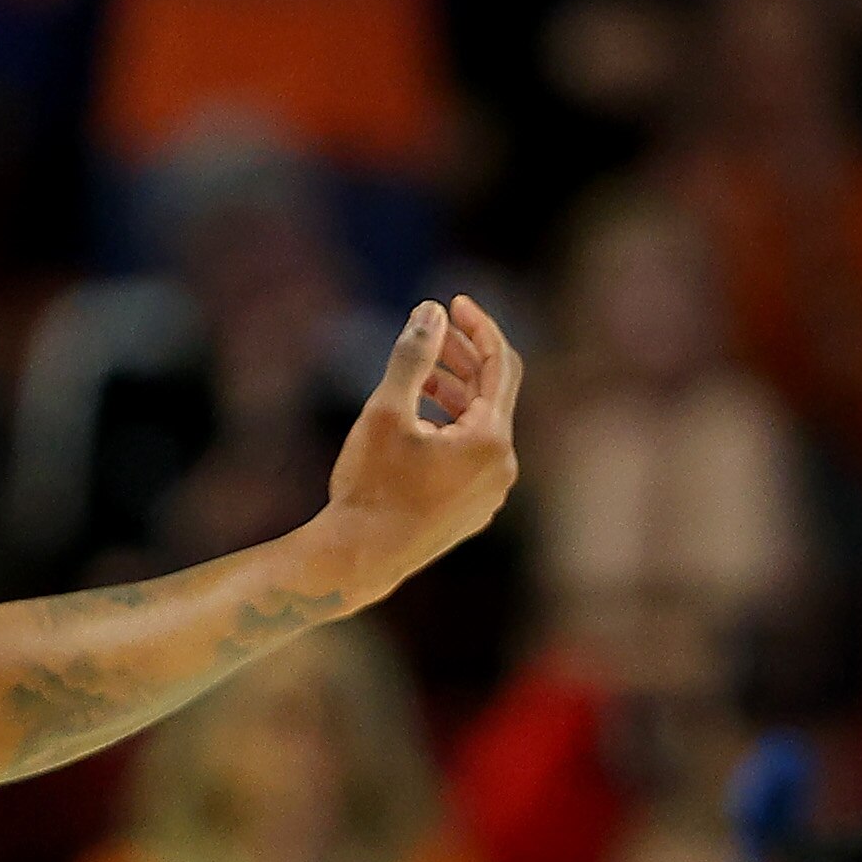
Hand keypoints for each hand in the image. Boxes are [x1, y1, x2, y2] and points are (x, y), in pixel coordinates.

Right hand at [318, 296, 522, 600]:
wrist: (358, 559)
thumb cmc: (369, 485)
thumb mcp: (386, 410)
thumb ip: (413, 356)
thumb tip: (432, 310)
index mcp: (492, 440)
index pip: (500, 365)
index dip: (479, 328)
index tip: (455, 302)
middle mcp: (503, 467)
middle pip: (492, 394)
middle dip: (462, 357)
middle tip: (430, 330)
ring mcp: (491, 492)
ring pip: (480, 425)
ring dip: (454, 392)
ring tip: (418, 374)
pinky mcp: (473, 508)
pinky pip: (472, 454)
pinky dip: (451, 426)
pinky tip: (417, 419)